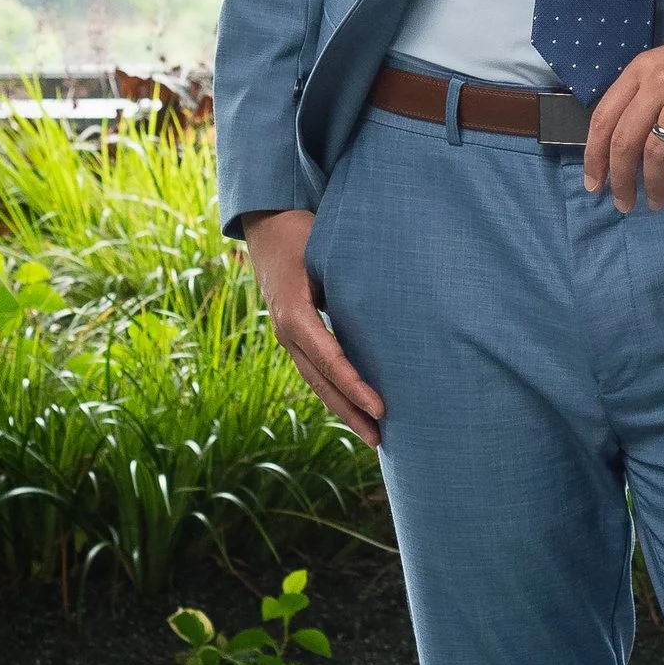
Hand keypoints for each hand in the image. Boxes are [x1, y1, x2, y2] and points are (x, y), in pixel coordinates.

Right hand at [241, 207, 384, 448]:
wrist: (268, 226)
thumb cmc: (303, 233)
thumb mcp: (325, 248)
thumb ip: (351, 274)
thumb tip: (395, 294)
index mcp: (294, 313)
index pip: (329, 358)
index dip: (354, 385)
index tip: (380, 407)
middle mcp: (288, 332)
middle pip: (321, 381)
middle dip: (350, 412)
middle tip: (380, 438)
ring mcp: (289, 337)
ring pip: (317, 382)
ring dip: (344, 409)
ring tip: (373, 435)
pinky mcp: (296, 336)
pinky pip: (316, 370)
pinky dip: (336, 391)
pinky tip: (356, 408)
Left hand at [583, 10, 663, 214]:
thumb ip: (649, 100)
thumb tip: (631, 149)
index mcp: (641, 70)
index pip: (603, 118)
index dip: (594, 157)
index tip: (595, 184)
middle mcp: (658, 81)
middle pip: (624, 141)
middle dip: (620, 181)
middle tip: (625, 204)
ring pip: (656, 153)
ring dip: (653, 185)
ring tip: (657, 201)